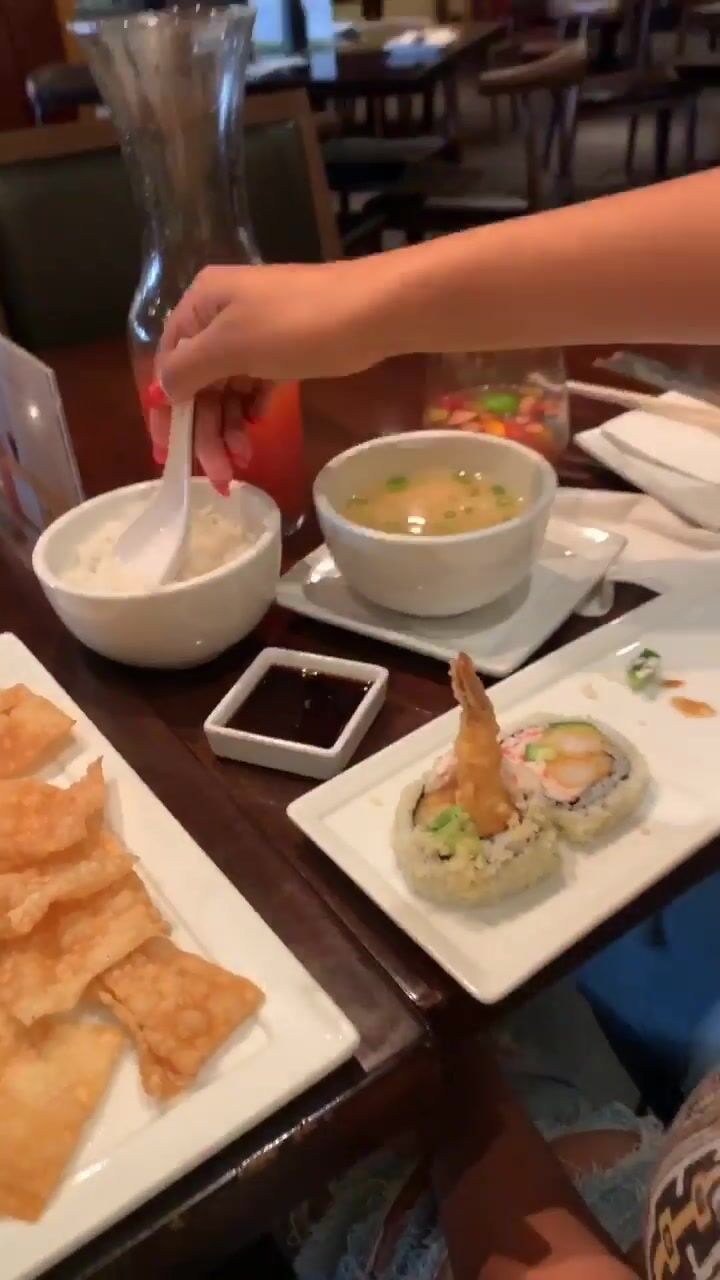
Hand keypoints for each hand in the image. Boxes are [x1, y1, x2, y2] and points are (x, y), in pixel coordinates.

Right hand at [151, 260, 392, 491]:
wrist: (372, 311)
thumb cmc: (297, 324)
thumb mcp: (232, 346)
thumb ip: (187, 369)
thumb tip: (160, 391)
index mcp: (200, 304)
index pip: (168, 363)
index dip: (166, 412)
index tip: (169, 456)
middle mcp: (220, 316)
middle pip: (198, 383)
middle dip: (204, 430)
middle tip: (219, 476)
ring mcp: (253, 334)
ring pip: (226, 389)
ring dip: (228, 428)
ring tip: (243, 461)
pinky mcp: (282, 351)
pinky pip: (253, 387)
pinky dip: (251, 412)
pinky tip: (257, 431)